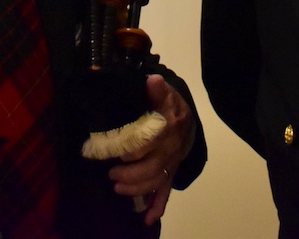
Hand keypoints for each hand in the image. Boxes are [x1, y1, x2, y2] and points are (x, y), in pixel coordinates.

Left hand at [107, 74, 194, 224]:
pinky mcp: (169, 173)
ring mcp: (171, 163)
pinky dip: (158, 206)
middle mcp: (172, 148)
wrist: (187, 121)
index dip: (137, 149)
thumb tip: (152, 80)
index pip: (154, 140)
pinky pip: (166, 192)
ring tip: (117, 188)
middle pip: (153, 166)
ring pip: (157, 181)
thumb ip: (156, 89)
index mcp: (170, 126)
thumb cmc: (168, 106)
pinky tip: (148, 219)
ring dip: (138, 189)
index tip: (121, 152)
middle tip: (112, 173)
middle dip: (131, 173)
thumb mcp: (164, 93)